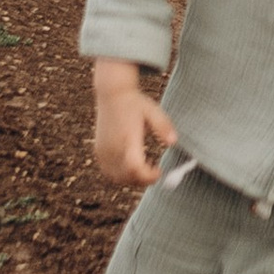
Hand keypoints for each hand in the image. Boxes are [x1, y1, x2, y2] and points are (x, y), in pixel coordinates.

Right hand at [90, 61, 176, 188]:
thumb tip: (174, 142)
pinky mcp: (99, 152)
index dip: (148, 176)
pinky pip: (109, 171)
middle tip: (155, 170)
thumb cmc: (135, 103)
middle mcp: (113, 148)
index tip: (159, 171)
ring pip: (117, 177)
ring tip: (145, 165)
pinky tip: (132, 163)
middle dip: (143, 179)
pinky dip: (121, 174)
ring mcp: (104, 151)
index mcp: (128, 138)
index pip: (135, 168)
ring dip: (132, 178)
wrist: (112, 94)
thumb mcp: (153, 111)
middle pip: (127, 177)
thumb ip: (164, 126)